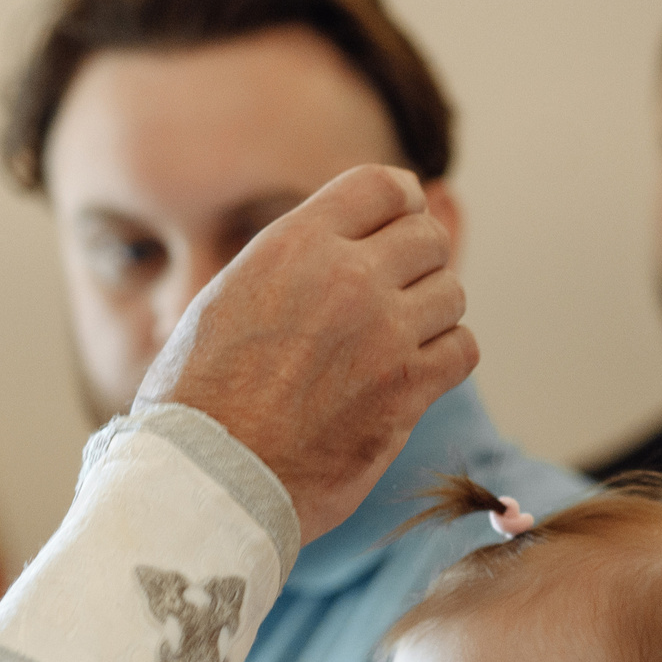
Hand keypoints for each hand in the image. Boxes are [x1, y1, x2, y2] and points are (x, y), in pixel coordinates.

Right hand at [138, 165, 476, 541]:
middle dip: (418, 262)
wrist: (208, 475)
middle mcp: (347, 278)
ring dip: (432, 314)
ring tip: (397, 341)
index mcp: (295, 244)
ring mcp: (384, 335)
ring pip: (451, 294)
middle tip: (397, 294)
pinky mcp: (406, 392)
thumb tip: (336, 250)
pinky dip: (445, 358)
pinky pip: (462, 350)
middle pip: (428, 239)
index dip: (402, 203)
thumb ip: (291, 265)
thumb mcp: (228, 297)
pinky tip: (414, 374)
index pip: (386, 186)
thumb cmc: (199, 398)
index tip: (399, 226)